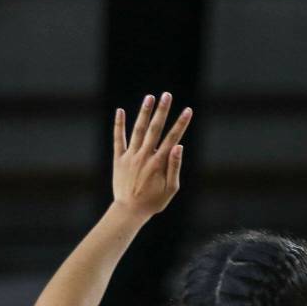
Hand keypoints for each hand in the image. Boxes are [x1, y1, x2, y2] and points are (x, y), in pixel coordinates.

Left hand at [113, 92, 191, 219]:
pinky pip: (118, 139)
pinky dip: (119, 125)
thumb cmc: (153, 202)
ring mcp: (131, 156)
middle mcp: (145, 155)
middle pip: (155, 129)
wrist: (129, 211)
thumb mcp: (170, 189)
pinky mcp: (119, 159)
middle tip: (167, 95)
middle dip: (162, 111)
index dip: (181, 124)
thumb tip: (179, 147)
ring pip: (138, 130)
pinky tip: (120, 111)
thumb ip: (174, 167)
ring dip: (144, 113)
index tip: (188, 110)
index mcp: (159, 163)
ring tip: (149, 97)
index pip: (173, 138)